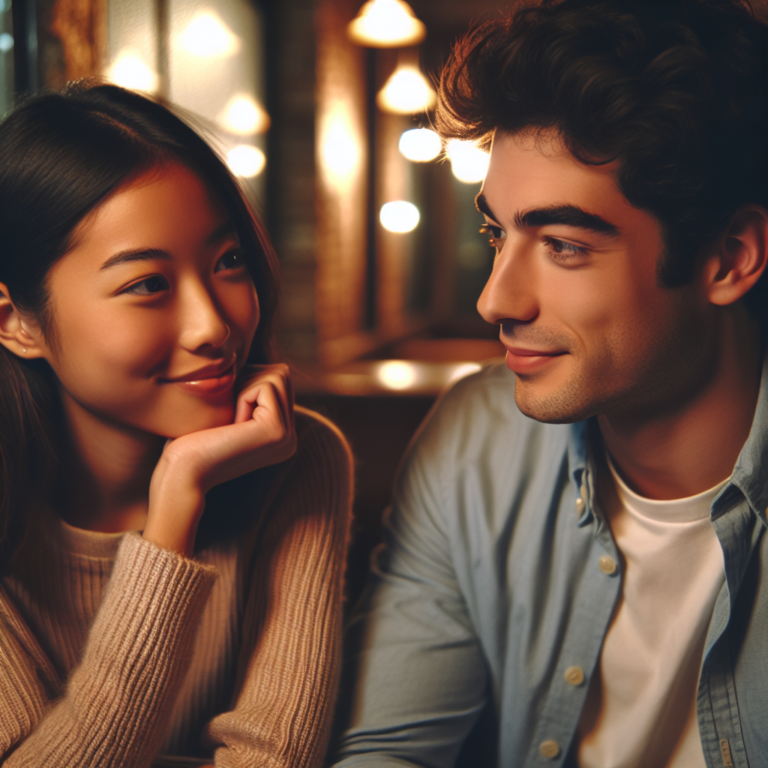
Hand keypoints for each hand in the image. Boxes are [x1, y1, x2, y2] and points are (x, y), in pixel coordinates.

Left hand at [143, 364, 296, 555]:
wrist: (182, 475)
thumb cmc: (192, 442)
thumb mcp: (225, 411)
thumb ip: (247, 390)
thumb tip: (258, 358)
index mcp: (281, 434)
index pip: (278, 379)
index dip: (247, 381)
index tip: (227, 413)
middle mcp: (291, 437)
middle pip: (282, 373)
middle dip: (249, 380)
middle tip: (229, 413)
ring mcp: (288, 436)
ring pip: (277, 375)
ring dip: (246, 387)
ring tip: (230, 420)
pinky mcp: (278, 432)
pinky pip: (265, 386)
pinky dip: (242, 396)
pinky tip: (231, 426)